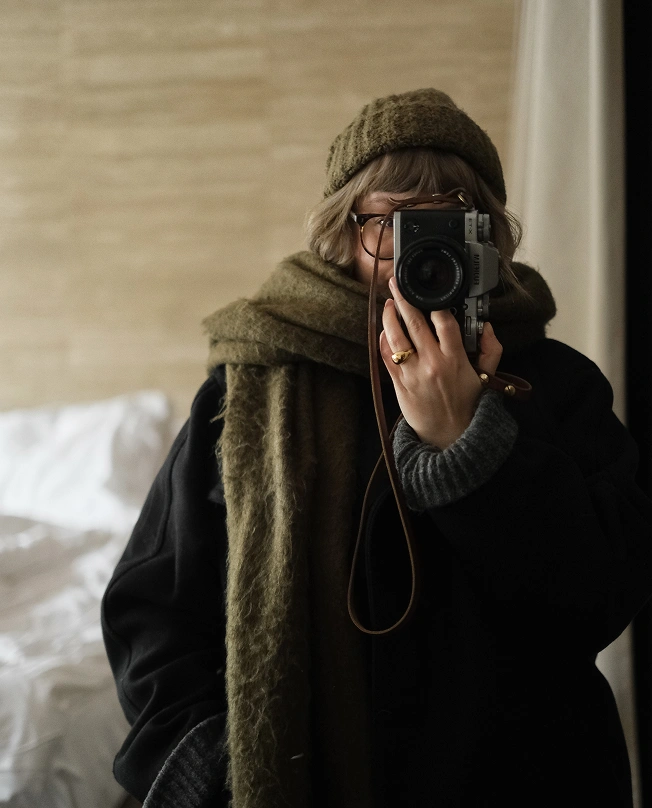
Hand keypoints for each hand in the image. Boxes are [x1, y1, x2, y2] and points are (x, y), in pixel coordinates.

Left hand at [379, 277, 502, 448]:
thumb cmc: (469, 406)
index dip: (436, 305)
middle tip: (396, 285)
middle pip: (415, 324)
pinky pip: (386, 358)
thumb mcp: (487, 377)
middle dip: (403, 300)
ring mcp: (413, 374)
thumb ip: (491, 350)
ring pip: (395, 338)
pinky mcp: (399, 385)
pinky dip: (383, 342)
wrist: (452, 438)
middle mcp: (433, 364)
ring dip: (388, 317)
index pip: (445, 322)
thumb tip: (488, 327)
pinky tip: (384, 331)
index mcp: (456, 359)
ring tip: (387, 304)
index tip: (430, 296)